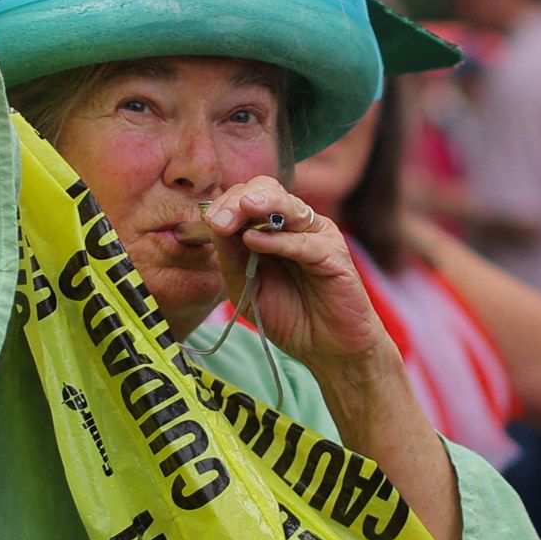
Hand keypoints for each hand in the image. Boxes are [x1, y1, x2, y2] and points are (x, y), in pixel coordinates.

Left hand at [205, 178, 384, 373]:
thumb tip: (214, 228)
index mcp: (274, 228)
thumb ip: (232, 260)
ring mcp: (318, 236)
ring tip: (239, 211)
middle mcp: (297, 225)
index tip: (207, 222)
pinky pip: (304, 241)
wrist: (327, 348)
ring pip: (287, 206)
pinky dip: (279, 240)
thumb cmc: (290, 317)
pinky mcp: (334, 255)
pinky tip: (254, 242)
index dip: (225, 205)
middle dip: (237, 201)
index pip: (247, 199)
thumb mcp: (247, 288)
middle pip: (266, 191)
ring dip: (260, 206)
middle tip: (218, 220)